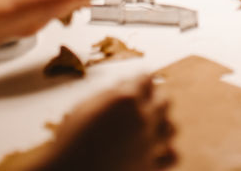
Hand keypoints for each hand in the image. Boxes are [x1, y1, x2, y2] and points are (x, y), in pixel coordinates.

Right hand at [46, 75, 174, 170]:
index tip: (138, 84)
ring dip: (162, 125)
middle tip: (142, 106)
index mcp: (125, 99)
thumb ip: (108, 95)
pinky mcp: (151, 167)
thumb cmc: (68, 142)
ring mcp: (149, 144)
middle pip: (165, 100)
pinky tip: (155, 151)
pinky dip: (166, 152)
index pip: (147, 78)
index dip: (141, 81)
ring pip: (172, 127)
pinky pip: (172, 155)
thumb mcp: (83, 109)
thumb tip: (125, 86)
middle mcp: (142, 118)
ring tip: (149, 128)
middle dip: (154, 100)